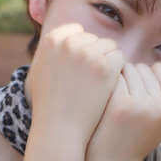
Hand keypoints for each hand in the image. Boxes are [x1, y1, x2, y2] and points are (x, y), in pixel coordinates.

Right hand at [26, 23, 124, 153]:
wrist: (59, 129)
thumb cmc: (49, 106)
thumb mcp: (40, 73)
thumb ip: (51, 53)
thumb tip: (65, 38)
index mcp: (51, 41)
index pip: (76, 31)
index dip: (83, 48)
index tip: (84, 67)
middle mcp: (69, 43)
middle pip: (94, 38)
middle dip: (96, 56)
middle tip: (93, 80)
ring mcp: (88, 54)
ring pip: (110, 47)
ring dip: (109, 62)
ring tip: (102, 84)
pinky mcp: (105, 66)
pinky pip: (120, 58)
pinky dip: (118, 71)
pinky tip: (110, 87)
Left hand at [84, 62, 160, 160]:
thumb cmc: (134, 140)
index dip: (146, 77)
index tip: (136, 92)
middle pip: (144, 68)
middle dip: (132, 78)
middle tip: (122, 100)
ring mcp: (143, 104)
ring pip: (130, 69)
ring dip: (119, 79)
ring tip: (113, 100)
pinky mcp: (122, 104)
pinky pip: (116, 77)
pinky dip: (108, 83)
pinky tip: (103, 99)